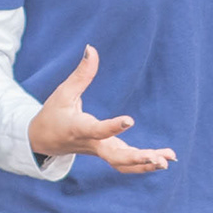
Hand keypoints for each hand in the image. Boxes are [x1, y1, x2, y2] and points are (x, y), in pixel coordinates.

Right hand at [31, 46, 171, 174]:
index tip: (130, 120)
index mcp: (79, 129)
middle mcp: (92, 144)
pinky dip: (145, 163)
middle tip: (159, 159)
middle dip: (138, 159)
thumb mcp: (63, 93)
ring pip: (123, 164)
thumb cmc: (53, 114)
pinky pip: (127, 163)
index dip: (113, 126)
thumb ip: (81, 74)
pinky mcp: (107, 153)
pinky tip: (166, 159)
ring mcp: (101, 151)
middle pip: (116, 158)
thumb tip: (92, 48)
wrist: (43, 142)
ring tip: (169, 160)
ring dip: (146, 164)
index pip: (97, 130)